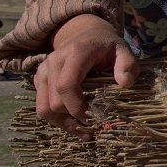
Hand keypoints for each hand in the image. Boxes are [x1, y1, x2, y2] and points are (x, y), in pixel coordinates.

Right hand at [35, 14, 139, 136]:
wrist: (84, 33)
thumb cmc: (105, 45)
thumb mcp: (122, 49)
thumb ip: (127, 64)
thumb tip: (125, 83)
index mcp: (75, 53)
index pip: (66, 86)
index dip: (77, 106)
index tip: (93, 118)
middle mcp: (53, 62)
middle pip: (54, 101)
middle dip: (73, 118)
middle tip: (95, 125)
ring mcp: (43, 71)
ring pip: (44, 108)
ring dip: (63, 123)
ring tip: (84, 132)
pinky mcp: (39, 80)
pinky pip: (42, 106)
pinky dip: (57, 119)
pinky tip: (74, 124)